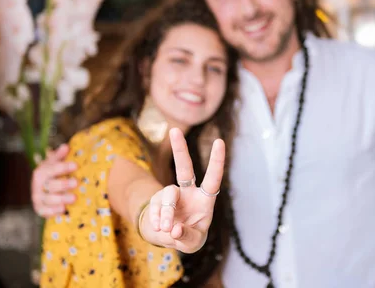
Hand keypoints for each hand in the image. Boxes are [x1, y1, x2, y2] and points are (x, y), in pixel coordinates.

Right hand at [31, 144, 77, 216]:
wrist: (42, 191)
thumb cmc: (53, 174)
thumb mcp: (54, 164)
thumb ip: (59, 156)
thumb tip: (66, 147)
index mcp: (41, 172)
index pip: (52, 169)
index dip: (64, 167)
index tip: (76, 165)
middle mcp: (38, 185)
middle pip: (51, 185)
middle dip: (64, 184)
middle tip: (76, 182)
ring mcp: (38, 198)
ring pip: (49, 199)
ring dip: (61, 199)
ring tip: (74, 198)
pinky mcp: (40, 209)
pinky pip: (45, 212)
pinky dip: (53, 211)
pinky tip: (63, 210)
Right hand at [145, 128, 224, 253]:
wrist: (167, 239)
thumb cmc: (187, 237)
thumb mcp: (192, 242)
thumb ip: (186, 237)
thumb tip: (175, 228)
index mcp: (204, 199)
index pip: (212, 178)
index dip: (216, 161)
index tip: (219, 141)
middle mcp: (188, 192)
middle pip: (184, 168)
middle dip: (179, 149)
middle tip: (174, 131)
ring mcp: (171, 195)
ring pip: (168, 196)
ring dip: (167, 213)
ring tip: (166, 228)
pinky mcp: (156, 200)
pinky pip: (155, 207)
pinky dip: (157, 219)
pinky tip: (159, 228)